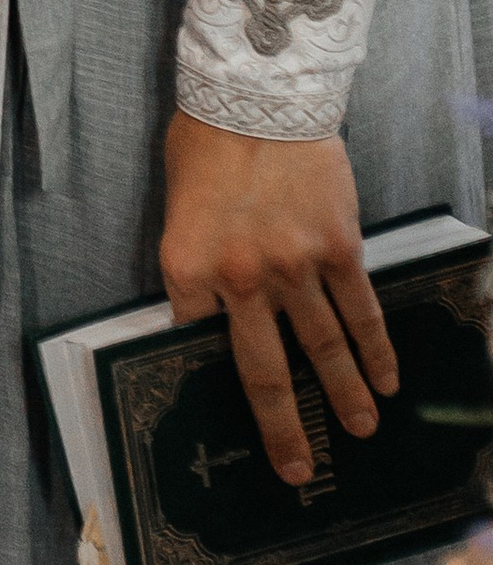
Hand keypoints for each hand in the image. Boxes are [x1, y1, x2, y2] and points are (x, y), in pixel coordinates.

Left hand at [159, 110, 395, 486]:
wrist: (257, 94)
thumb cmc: (205, 144)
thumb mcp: (178, 208)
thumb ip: (195, 265)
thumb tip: (212, 312)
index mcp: (186, 270)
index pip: (192, 341)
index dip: (206, 378)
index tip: (222, 418)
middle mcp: (239, 279)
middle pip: (262, 371)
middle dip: (280, 427)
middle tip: (297, 470)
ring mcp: (293, 267)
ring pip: (322, 348)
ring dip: (342, 395)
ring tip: (358, 431)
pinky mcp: (338, 248)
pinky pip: (359, 310)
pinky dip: (375, 348)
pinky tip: (387, 379)